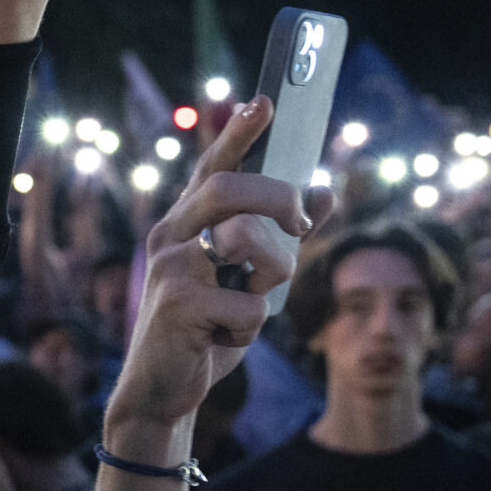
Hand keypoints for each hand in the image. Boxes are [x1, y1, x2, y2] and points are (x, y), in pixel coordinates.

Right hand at [103, 97, 328, 454]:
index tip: (265, 101)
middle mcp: (170, 235)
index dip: (238, 134)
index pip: (213, 167)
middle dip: (279, 199)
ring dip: (271, 280)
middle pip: (232, 189)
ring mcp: (169, 268)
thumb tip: (327, 190)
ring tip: (249, 304)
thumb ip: (285, 236)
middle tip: (302, 226)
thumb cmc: (208, 329)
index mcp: (185, 222)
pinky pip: (250, 306)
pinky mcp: (176, 306)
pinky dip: (251, 330)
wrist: (163, 389)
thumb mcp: (251, 279)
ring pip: (250, 244)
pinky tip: (224, 340)